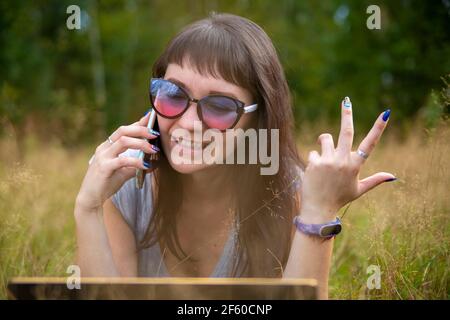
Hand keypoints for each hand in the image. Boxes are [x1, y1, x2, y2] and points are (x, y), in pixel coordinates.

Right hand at [75, 112, 159, 211]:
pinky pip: (122, 160)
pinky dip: (136, 161)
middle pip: (123, 131)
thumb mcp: (124, 172)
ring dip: (141, 144)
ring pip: (123, 142)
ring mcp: (103, 157)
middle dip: (140, 130)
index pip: (124, 130)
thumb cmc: (106, 184)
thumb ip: (136, 166)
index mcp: (108, 146)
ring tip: (153, 149)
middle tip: (155, 134)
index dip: (138, 123)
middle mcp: (104, 148)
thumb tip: (154, 164)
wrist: (91, 199)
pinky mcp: (104, 168)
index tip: (151, 118)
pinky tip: (145, 165)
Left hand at [300, 97, 394, 222]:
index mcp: (356, 165)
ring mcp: (328, 161)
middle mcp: (343, 161)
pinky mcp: (314, 163)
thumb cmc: (339, 198)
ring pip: (325, 139)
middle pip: (346, 131)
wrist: (318, 208)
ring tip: (324, 159)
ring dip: (324, 144)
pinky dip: (314, 159)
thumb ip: (375, 180)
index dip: (379, 127)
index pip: (370, 143)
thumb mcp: (358, 190)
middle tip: (346, 101)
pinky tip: (314, 172)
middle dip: (346, 114)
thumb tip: (393, 176)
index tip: (386, 113)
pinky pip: (313, 152)